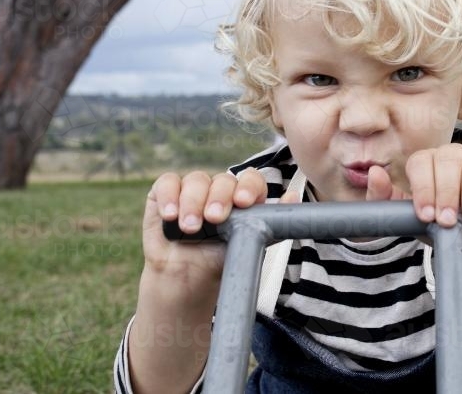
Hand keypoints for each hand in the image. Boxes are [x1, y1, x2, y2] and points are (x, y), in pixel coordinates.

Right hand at [142, 169, 296, 281]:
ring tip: (190, 228)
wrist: (188, 282)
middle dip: (219, 198)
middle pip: (223, 180)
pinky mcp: (166, 194)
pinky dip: (169, 197)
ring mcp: (193, 190)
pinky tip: (170, 216)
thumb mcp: (251, 245)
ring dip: (193, 202)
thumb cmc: (222, 262)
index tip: (244, 202)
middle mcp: (219, 189)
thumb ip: (272, 223)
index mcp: (243, 197)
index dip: (248, 187)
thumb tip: (295, 196)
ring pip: (196, 180)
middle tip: (215, 219)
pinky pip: (168, 184)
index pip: (250, 180)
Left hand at [366, 144, 461, 244]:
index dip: (423, 188)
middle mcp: (453, 154)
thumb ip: (387, 201)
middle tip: (448, 222)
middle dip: (446, 195)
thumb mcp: (412, 219)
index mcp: (428, 162)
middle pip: (447, 163)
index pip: (421, 163)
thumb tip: (375, 173)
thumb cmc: (444, 227)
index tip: (426, 215)